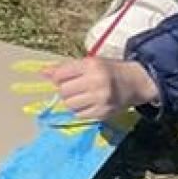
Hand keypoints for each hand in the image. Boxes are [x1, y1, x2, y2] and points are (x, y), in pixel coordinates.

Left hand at [43, 54, 157, 122]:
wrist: (135, 82)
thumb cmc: (108, 70)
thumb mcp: (90, 63)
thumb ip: (66, 67)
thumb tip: (42, 72)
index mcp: (92, 65)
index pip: (60, 75)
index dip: (57, 78)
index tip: (63, 78)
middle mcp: (97, 82)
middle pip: (63, 92)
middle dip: (65, 90)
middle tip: (75, 88)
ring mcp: (101, 99)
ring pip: (69, 105)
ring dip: (72, 102)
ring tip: (83, 96)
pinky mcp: (103, 113)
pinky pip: (79, 115)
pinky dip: (81, 111)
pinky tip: (90, 104)